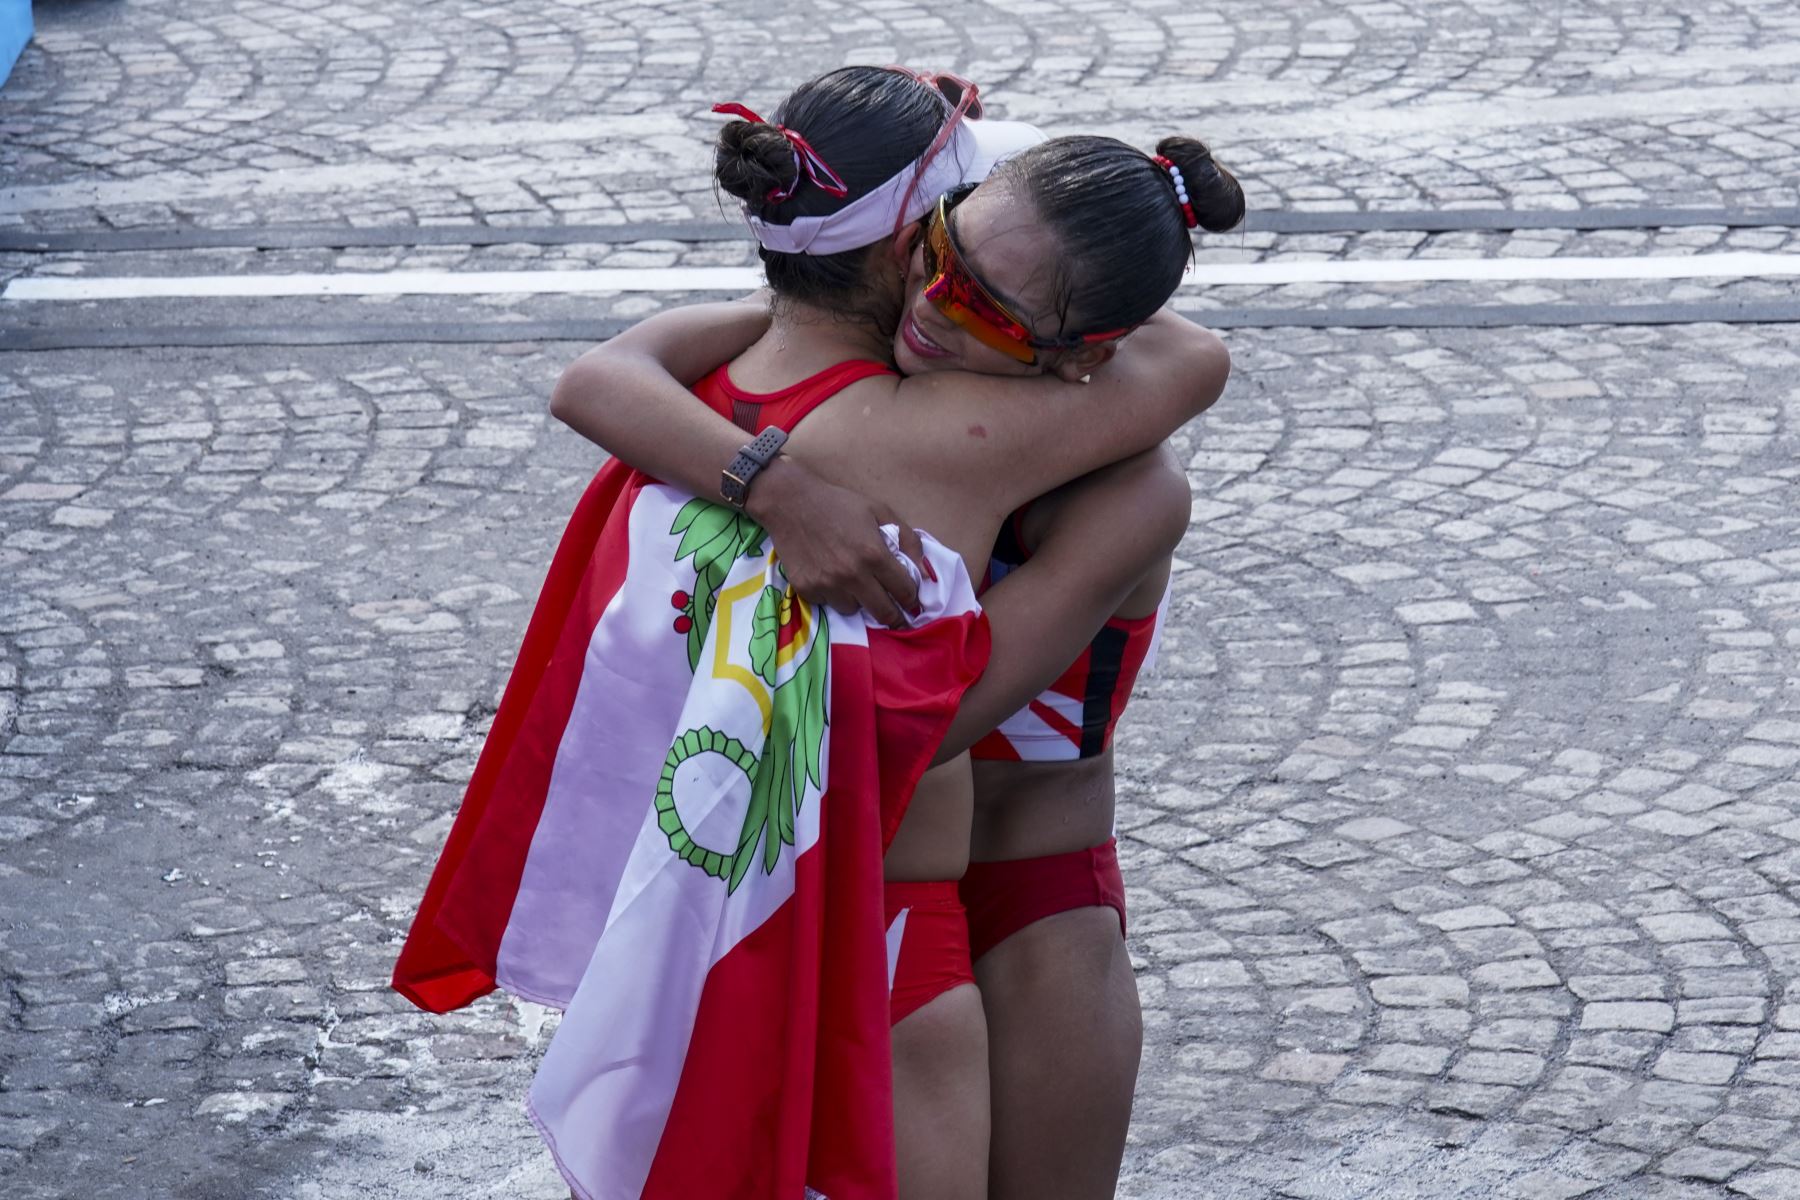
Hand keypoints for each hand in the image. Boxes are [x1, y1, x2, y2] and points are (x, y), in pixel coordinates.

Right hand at [745, 456, 923, 628]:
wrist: (790, 502)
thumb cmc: (839, 504)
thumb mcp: (880, 511)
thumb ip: (908, 540)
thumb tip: (925, 572)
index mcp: (874, 554)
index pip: (905, 591)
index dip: (913, 599)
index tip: (914, 604)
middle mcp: (853, 575)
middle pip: (884, 612)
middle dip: (895, 617)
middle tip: (898, 617)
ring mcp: (828, 585)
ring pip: (854, 610)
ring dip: (859, 601)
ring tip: (854, 584)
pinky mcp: (807, 590)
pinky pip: (828, 604)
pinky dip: (833, 595)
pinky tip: (829, 576)